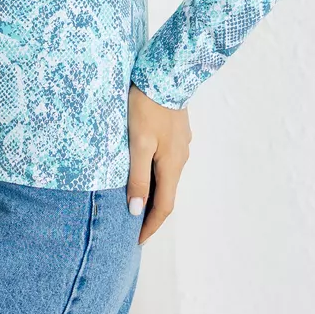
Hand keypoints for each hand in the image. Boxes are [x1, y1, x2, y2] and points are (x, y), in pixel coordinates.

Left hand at [126, 82, 191, 245]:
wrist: (165, 72)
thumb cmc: (146, 106)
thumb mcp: (137, 143)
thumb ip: (137, 177)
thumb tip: (135, 211)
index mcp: (172, 165)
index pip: (164, 207)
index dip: (150, 226)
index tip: (137, 241)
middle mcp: (181, 158)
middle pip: (167, 192)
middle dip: (151, 211)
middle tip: (132, 224)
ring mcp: (182, 143)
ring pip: (167, 174)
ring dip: (153, 189)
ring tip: (134, 197)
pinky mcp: (178, 131)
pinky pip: (167, 159)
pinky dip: (155, 171)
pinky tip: (143, 165)